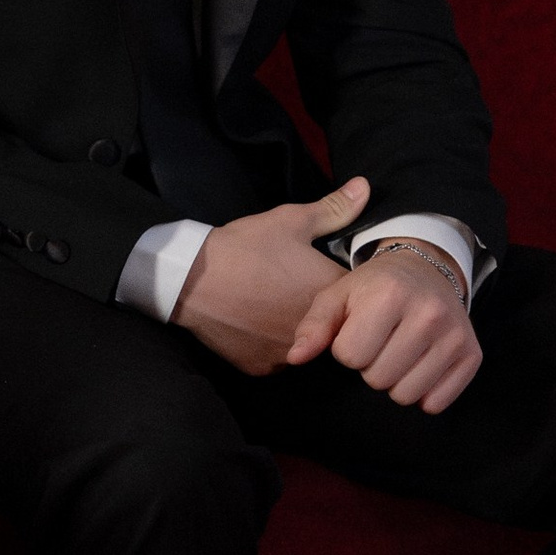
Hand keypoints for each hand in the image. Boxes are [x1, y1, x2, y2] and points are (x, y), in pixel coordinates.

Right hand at [173, 178, 372, 377]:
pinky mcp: (263, 367)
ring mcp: (290, 354)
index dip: (341, 282)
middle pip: (333, 325)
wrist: (190, 278)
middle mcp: (318, 332)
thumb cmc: (245, 247)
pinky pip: (276, 357)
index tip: (322, 272)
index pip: (358, 295)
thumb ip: (334, 209)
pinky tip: (257, 322)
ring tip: (274, 305)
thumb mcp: (291, 220)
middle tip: (292, 288)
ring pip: (306, 344)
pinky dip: (270, 342)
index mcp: (330, 295)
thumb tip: (365, 187)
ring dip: (299, 329)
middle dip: (322, 309)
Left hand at [284, 237, 480, 414]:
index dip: (348, 349)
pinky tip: (420, 364)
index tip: (358, 332)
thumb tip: (296, 358)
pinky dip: (423, 392)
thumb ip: (313, 326)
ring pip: (406, 395)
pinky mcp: (472, 354)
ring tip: (398, 352)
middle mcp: (428, 313)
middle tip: (381, 342)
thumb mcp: (338, 295)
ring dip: (395, 381)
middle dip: (371, 366)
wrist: (427, 269)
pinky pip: (437, 402)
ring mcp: (454, 335)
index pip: (351, 356)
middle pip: (378, 379)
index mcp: (390, 294)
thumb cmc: (374, 287)